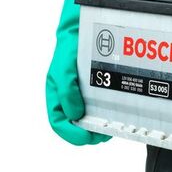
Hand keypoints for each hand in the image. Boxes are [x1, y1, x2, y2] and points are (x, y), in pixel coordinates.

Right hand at [46, 30, 110, 145]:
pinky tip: (115, 114)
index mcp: (56, 97)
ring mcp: (82, 96)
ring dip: (98, 126)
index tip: (86, 138)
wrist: (82, 34)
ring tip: (110, 127)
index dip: (71, 134)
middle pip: (76, 125)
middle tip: (104, 134)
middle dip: (89, 133)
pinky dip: (106, 114)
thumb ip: (66, 91)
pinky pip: (100, 108)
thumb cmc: (68, 51)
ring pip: (89, 119)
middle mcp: (68, 100)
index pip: (59, 123)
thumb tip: (75, 114)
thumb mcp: (64, 70)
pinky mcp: (96, 92)